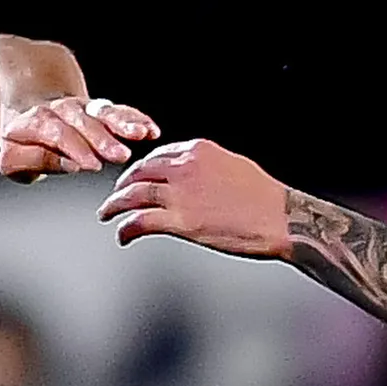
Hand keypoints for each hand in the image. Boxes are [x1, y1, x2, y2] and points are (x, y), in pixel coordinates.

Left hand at [0, 94, 158, 179]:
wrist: (25, 99)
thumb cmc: (20, 139)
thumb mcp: (12, 157)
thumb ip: (35, 160)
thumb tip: (69, 164)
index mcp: (34, 121)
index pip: (55, 133)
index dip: (74, 148)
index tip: (91, 164)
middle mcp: (60, 110)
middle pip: (82, 122)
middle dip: (103, 138)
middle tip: (121, 155)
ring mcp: (81, 107)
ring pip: (103, 112)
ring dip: (123, 123)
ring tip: (141, 134)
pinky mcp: (98, 109)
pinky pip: (117, 111)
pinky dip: (134, 119)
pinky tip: (150, 129)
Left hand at [100, 138, 291, 256]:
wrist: (280, 218)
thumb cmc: (264, 198)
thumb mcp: (233, 166)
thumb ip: (208, 167)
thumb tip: (195, 177)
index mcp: (198, 150)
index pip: (158, 155)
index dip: (142, 168)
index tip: (136, 177)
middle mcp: (184, 167)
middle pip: (139, 172)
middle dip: (123, 184)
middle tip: (115, 195)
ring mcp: (180, 194)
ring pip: (133, 195)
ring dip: (114, 205)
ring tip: (106, 213)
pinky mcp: (180, 221)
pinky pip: (141, 221)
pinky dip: (126, 228)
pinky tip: (123, 235)